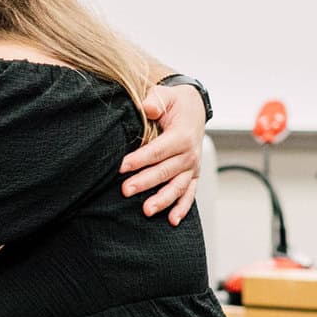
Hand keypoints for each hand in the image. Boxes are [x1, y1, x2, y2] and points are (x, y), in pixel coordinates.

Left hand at [121, 83, 206, 223]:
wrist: (194, 109)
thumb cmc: (175, 103)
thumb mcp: (166, 96)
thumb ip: (156, 101)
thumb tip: (148, 108)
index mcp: (182, 135)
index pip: (158, 150)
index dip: (140, 159)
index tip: (121, 167)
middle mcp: (190, 154)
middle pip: (165, 171)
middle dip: (145, 182)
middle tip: (125, 190)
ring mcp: (192, 167)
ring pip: (177, 187)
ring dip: (163, 200)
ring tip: (146, 210)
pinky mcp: (192, 175)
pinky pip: (189, 194)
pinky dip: (182, 208)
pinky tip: (171, 221)